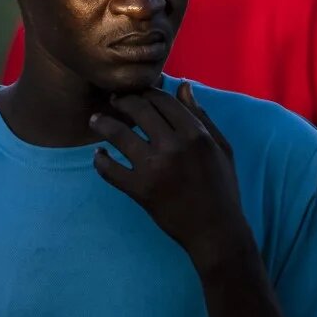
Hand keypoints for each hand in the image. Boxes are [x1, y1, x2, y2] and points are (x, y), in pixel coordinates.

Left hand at [90, 82, 248, 265]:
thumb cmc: (221, 187)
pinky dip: (99, 160)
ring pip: (118, 133)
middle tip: (113, 100)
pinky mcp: (140, 190)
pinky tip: (99, 155)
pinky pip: (109, 169)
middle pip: (138, 109)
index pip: (161, 100)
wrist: (216, 231)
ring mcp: (154, 168)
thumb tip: (182, 85)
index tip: (136, 93)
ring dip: (102, 122)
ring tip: (95, 120)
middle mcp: (173, 146)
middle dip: (121, 100)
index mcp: (196, 134)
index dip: (145, 92)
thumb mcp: (220, 147)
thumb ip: (200, 115)